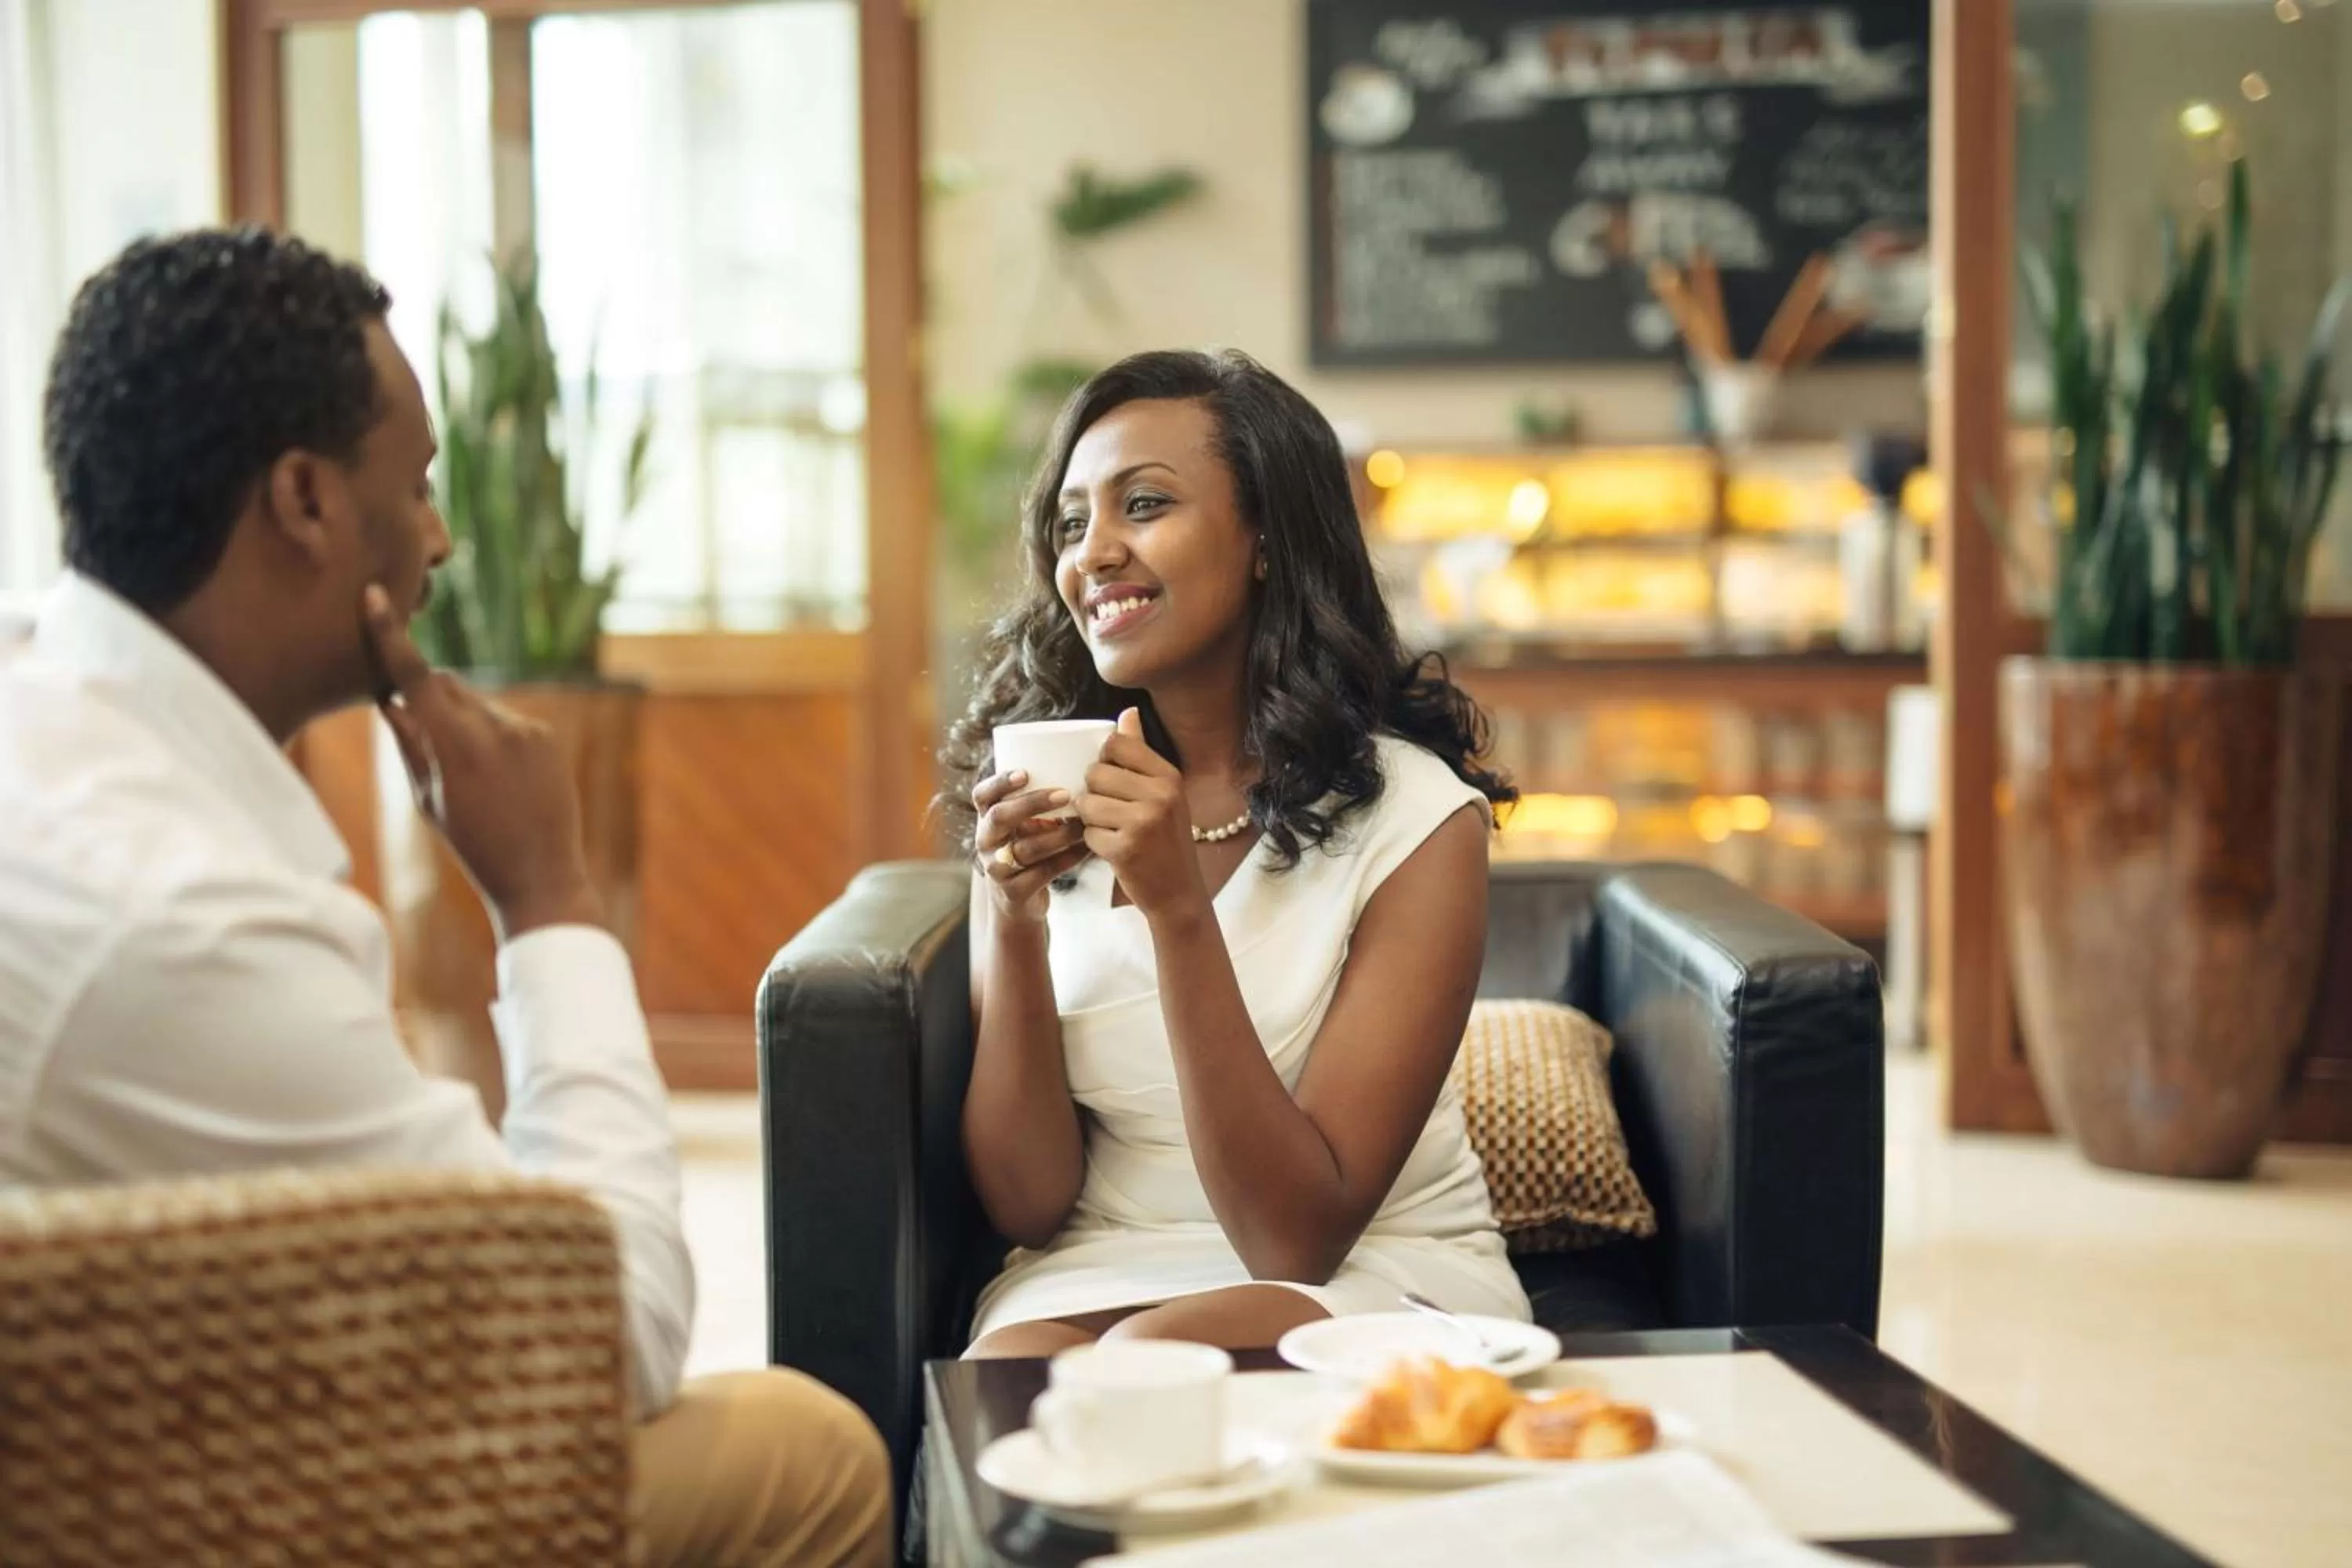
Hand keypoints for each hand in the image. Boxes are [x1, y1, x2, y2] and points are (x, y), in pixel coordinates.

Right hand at [362, 585, 601, 940]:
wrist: (541, 876)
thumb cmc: (473, 846)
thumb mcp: (427, 799)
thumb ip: (409, 743)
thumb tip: (389, 700)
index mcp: (458, 745)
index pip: (416, 677)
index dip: (392, 636)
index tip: (375, 597)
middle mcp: (496, 726)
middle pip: (445, 685)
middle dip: (427, 698)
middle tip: (421, 736)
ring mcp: (527, 728)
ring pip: (476, 702)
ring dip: (461, 722)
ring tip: (471, 776)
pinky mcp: (547, 734)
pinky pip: (505, 720)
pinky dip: (491, 735)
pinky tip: (500, 778)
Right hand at [974, 769, 1088, 925]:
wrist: (1016, 903)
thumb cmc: (1028, 850)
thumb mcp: (1023, 826)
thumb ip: (1038, 805)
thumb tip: (1084, 770)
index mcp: (987, 819)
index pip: (982, 795)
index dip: (1000, 782)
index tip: (1025, 772)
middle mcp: (986, 842)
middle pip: (1000, 817)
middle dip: (1032, 803)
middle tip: (1065, 794)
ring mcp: (997, 869)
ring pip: (1026, 848)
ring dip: (1059, 835)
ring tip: (1083, 825)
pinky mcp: (1014, 892)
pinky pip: (1043, 873)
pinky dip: (1068, 858)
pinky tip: (1087, 848)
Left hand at [1078, 709, 1208, 922]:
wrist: (1179, 892)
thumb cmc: (1166, 838)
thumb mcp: (1163, 792)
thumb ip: (1141, 753)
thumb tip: (1128, 712)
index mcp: (1168, 775)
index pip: (1115, 744)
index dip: (1103, 761)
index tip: (1113, 781)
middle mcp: (1159, 794)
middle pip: (1095, 773)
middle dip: (1094, 793)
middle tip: (1111, 811)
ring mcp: (1143, 822)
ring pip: (1086, 803)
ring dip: (1091, 819)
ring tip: (1112, 830)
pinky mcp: (1125, 848)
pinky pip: (1087, 833)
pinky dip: (1094, 843)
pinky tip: (1114, 849)